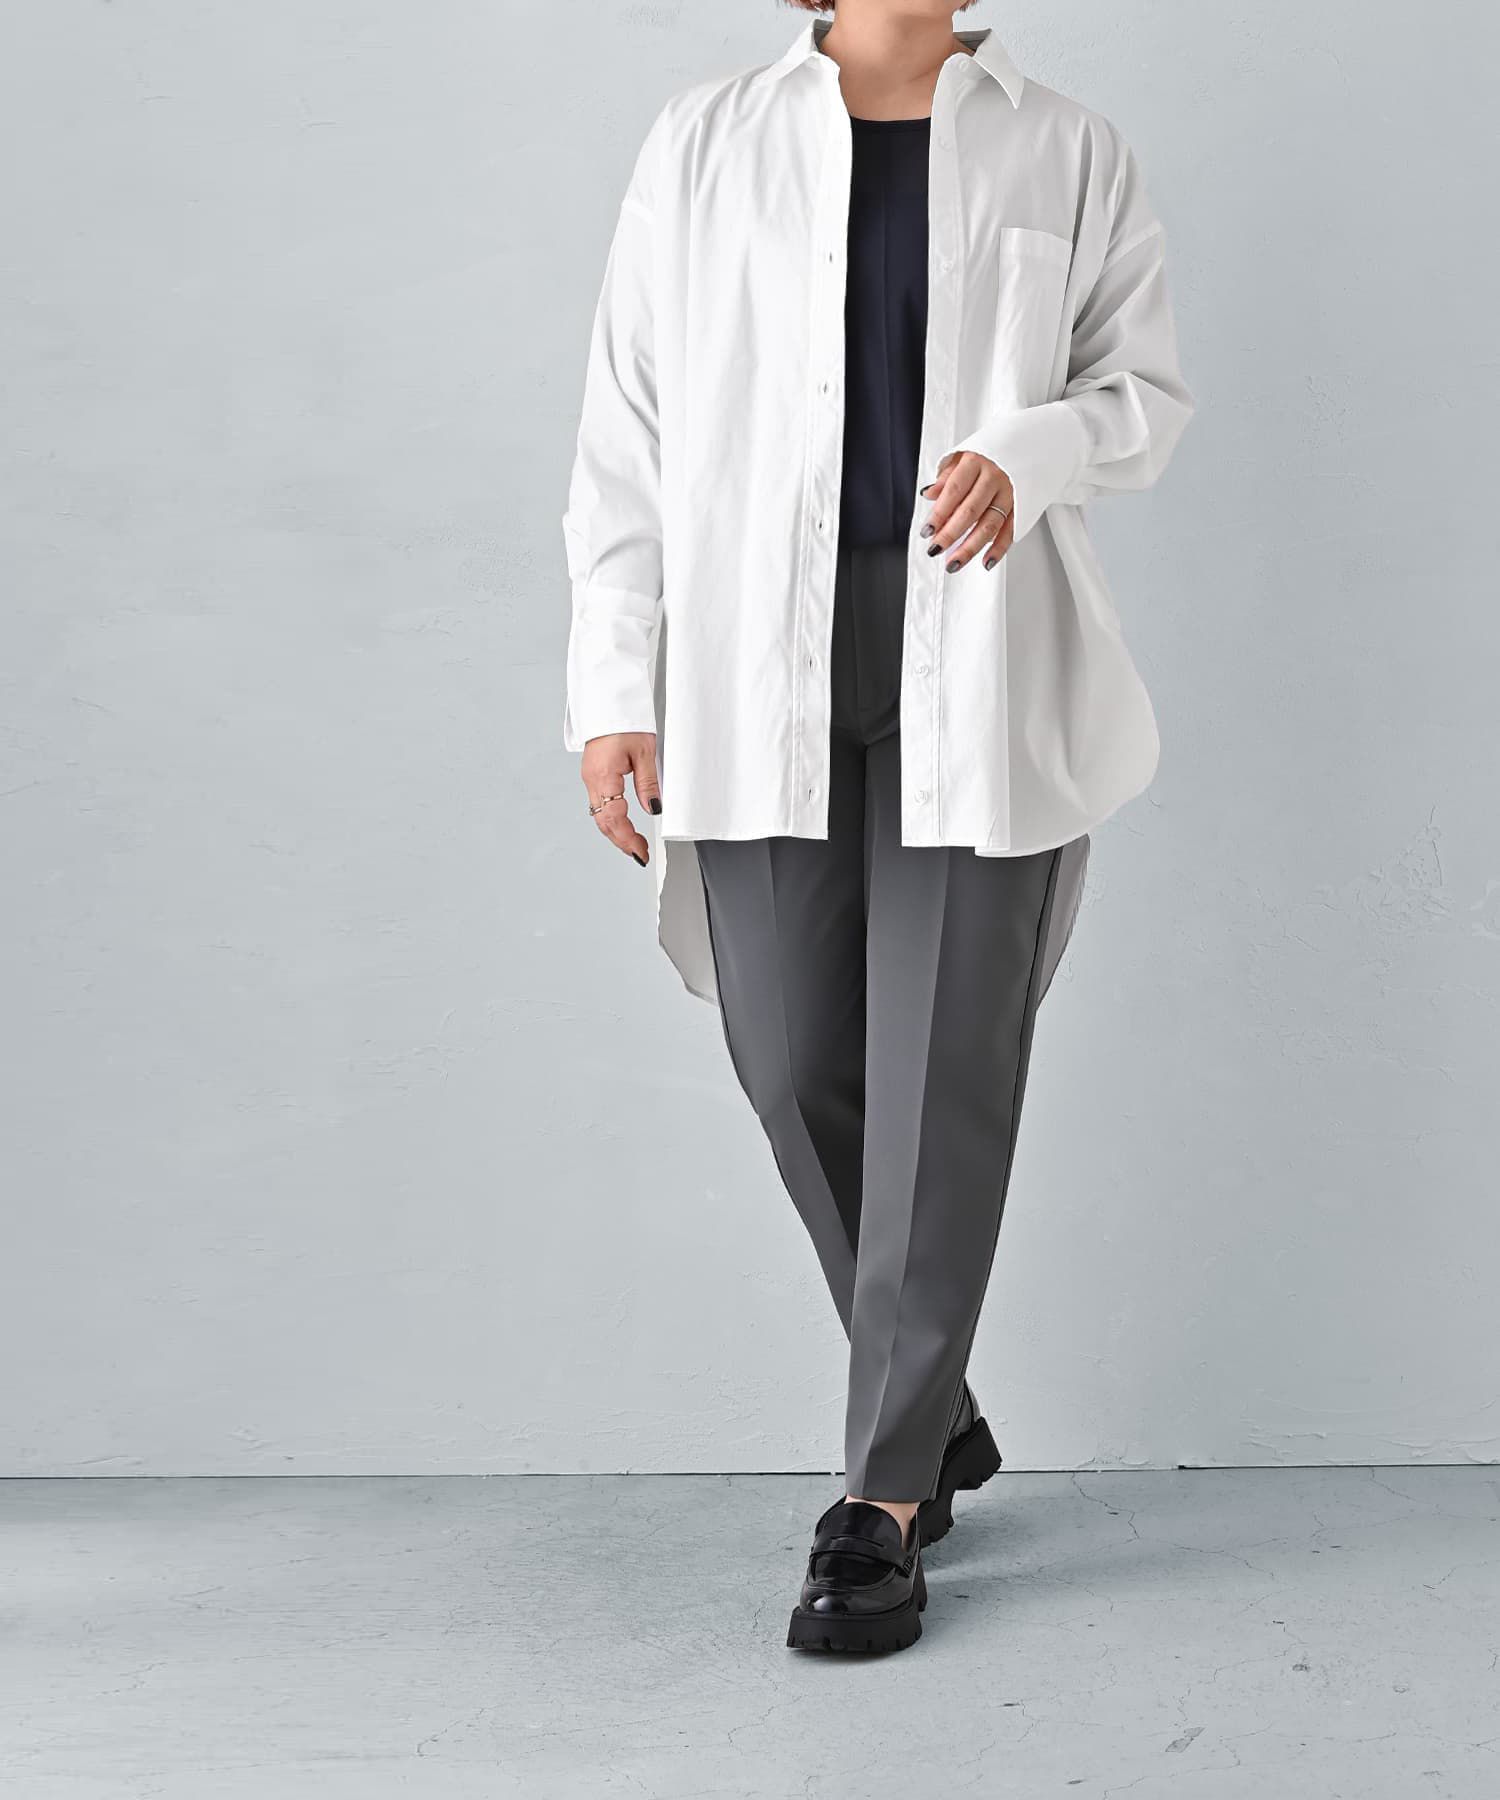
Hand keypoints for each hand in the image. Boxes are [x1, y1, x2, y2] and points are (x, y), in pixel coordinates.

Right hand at [581, 732, 660, 866]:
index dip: (627, 840)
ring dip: (616, 832)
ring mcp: (590, 777)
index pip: (614, 819)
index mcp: (603, 776)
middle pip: (604, 822)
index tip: (640, 853)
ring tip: (634, 843)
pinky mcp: (593, 773)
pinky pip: (599, 803)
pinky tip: (623, 823)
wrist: (609, 699)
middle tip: (640, 854)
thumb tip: (653, 809)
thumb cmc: (625, 720)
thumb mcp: (645, 752)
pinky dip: (612, 818)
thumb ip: (648, 784)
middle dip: (622, 841)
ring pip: (600, 815)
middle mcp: (592, 780)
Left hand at [919, 452, 1014, 571]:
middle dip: (950, 534)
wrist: (1028, 441)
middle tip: (935, 550)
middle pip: (970, 511)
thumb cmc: (990, 452)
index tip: (927, 530)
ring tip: (954, 563)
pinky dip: (999, 549)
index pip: (954, 491)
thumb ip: (946, 477)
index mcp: (976, 462)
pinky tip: (986, 562)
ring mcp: (1010, 492)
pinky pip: (1011, 530)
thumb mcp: (964, 455)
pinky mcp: (1023, 505)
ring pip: (989, 524)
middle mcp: (995, 477)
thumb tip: (929, 494)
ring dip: (971, 547)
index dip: (939, 513)